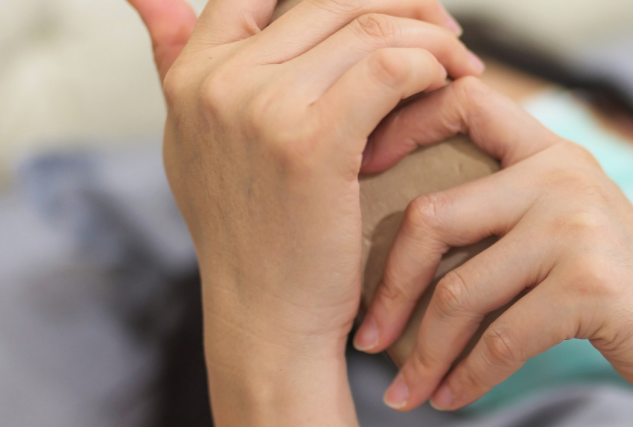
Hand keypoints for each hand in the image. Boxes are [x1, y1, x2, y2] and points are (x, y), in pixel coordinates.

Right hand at [126, 0, 481, 423]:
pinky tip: (447, 87)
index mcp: (192, 75)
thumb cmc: (249, 235)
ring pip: (368, 29)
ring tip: (459, 62)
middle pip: (329, 1)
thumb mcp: (192, 142)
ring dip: (429, 38)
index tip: (386, 13)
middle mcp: (218, 81)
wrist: (266, 319)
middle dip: (401, 7)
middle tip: (445, 32)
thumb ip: (173, 61)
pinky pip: (389, 69)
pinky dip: (431, 67)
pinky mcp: (311, 142)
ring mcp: (261, 108)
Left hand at [354, 77, 632, 412]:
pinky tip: (453, 397)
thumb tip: (408, 237)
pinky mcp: (590, 285)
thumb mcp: (573, 224)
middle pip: (434, 217)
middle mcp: (563, 176)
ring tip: (407, 391)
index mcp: (552, 152)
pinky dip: (467, 378)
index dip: (400, 126)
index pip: (462, 104)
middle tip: (368, 336)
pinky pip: (500, 339)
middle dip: (388, 288)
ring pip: (460, 292)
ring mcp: (578, 228)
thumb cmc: (628, 289)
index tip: (358, 177)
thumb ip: (510, 208)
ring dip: (424, 354)